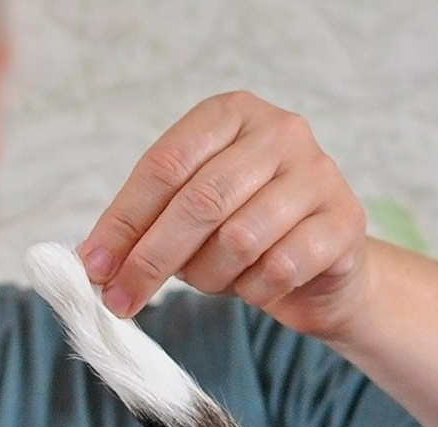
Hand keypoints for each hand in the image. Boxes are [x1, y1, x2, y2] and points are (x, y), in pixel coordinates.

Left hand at [77, 91, 370, 340]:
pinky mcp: (344, 221)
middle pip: (200, 200)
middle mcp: (280, 131)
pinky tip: (251, 286)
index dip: (123, 221)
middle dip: (151, 259)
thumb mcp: (189, 216)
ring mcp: (319, 172)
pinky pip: (279, 268)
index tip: (93, 267)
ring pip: (239, 238)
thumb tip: (93, 262)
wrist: (322, 264)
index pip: (165, 164)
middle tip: (120, 300)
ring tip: (209, 280)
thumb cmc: (244, 231)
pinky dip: (252, 290)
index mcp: (230, 114)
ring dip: (208, 276)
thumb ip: (145, 226)